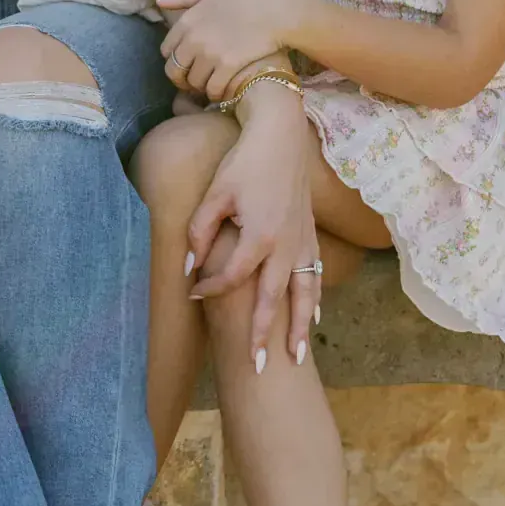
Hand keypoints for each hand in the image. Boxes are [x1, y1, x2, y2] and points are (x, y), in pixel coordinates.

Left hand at [160, 0, 297, 99]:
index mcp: (187, 22)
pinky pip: (213, 90)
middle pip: (175, 71)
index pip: (166, 52)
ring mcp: (210, 52)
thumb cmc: (243, 2)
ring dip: (202, 88)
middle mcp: (193, 38)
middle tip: (196, 83)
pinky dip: (217, 94)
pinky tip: (225, 91)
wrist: (274, 11)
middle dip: (183, 80)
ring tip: (213, 86)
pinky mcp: (228, 65)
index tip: (187, 65)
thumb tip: (159, 1)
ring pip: (194, 83)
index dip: (176, 61)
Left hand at [184, 85, 320, 370]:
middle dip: (264, 336)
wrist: (282, 136)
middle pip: (273, 300)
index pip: (232, 277)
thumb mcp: (215, 193)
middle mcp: (285, 246)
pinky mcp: (311, 235)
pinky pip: (316, 276)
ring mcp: (302, 242)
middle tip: (257, 370)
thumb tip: (189, 267)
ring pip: (303, 295)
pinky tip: (314, 318)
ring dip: (299, 328)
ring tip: (296, 358)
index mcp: (258, 237)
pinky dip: (315, 300)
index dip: (211, 289)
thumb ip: (200, 231)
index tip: (194, 296)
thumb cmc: (244, 162)